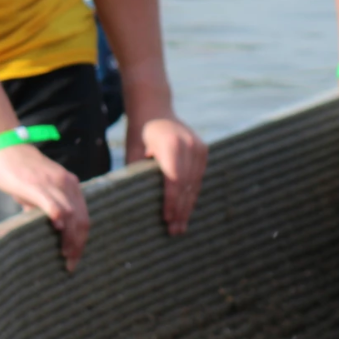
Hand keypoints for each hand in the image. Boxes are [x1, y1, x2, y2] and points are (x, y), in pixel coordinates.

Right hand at [0, 144, 90, 270]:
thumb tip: (48, 229)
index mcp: (70, 186)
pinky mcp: (35, 183)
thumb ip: (45, 208)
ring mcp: (52, 182)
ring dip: (69, 238)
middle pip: (81, 220)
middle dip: (78, 245)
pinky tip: (57, 228)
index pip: (84, 218)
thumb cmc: (18, 171)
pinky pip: (52, 201)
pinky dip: (57, 215)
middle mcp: (67, 183)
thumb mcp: (38, 191)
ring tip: (64, 256)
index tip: (75, 258)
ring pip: (70, 214)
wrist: (2, 146)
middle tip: (70, 264)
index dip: (81, 240)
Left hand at [128, 115, 207, 235]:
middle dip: (181, 210)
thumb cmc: (139, 133)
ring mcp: (199, 146)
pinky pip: (198, 178)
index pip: (174, 179)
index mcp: (171, 144)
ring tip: (181, 227)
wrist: (154, 107)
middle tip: (174, 231)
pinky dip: (191, 194)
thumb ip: (138, 174)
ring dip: (188, 206)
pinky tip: (186, 210)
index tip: (167, 219)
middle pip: (186, 184)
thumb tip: (137, 204)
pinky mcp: (204, 150)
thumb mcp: (134, 152)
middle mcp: (189, 144)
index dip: (172, 201)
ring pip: (195, 184)